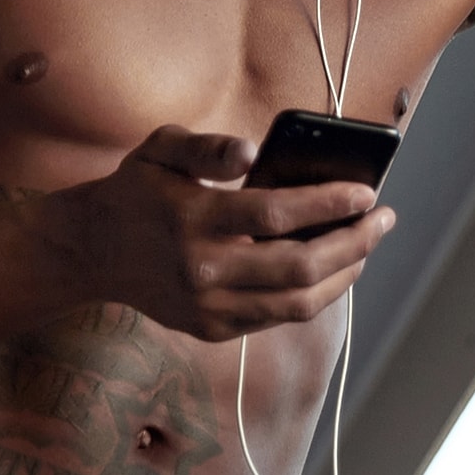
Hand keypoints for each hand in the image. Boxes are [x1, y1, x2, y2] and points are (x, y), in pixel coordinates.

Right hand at [55, 125, 395, 341]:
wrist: (91, 250)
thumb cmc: (137, 189)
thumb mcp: (161, 148)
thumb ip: (207, 146)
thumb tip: (253, 150)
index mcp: (193, 219)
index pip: (276, 215)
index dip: (329, 204)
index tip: (366, 193)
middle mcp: (202, 270)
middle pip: (299, 267)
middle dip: (353, 243)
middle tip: (383, 219)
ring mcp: (207, 306)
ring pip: (296, 304)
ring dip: (343, 276)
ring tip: (366, 247)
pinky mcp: (210, 328)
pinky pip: (276, 318)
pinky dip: (312, 296)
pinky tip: (332, 270)